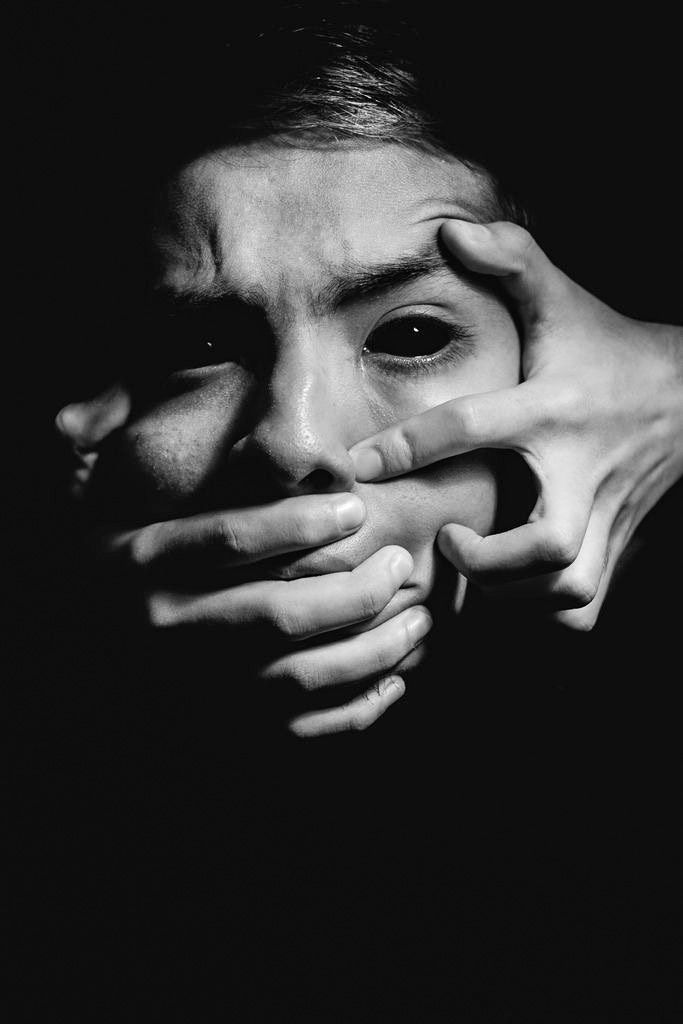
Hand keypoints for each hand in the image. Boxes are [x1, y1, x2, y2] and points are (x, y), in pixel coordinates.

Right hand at [56, 390, 431, 735]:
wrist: (90, 652)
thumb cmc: (118, 550)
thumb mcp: (94, 494)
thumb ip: (102, 440)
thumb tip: (83, 416)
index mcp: (141, 564)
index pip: (232, 540)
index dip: (301, 523)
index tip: (356, 510)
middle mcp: (164, 629)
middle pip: (278, 613)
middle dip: (356, 589)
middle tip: (400, 564)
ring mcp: (193, 686)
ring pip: (296, 675)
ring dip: (371, 649)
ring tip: (418, 616)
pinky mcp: (221, 728)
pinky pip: (298, 728)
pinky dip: (355, 710)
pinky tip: (396, 677)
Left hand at [349, 220, 682, 629]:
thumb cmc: (610, 349)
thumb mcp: (562, 299)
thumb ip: (510, 259)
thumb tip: (449, 230)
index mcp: (554, 408)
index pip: (474, 427)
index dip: (411, 447)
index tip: (361, 463)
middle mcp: (582, 471)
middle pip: (546, 546)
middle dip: (484, 560)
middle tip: (450, 538)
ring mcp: (608, 516)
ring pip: (567, 588)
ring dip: (510, 592)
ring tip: (476, 566)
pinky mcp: (621, 545)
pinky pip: (584, 607)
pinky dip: (544, 611)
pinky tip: (515, 589)